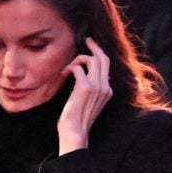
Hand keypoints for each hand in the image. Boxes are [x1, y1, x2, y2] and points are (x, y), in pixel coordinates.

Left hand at [58, 38, 112, 152]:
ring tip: (68, 68)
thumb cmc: (78, 119)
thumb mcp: (89, 103)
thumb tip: (84, 75)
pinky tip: (63, 74)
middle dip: (95, 47)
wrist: (75, 131)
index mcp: (108, 91)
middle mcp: (105, 87)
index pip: (107, 66)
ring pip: (92, 60)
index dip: (98, 55)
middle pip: (104, 59)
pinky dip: (69, 68)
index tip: (91, 48)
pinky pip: (78, 68)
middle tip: (87, 40)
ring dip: (77, 59)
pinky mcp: (85, 87)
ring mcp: (97, 87)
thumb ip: (92, 89)